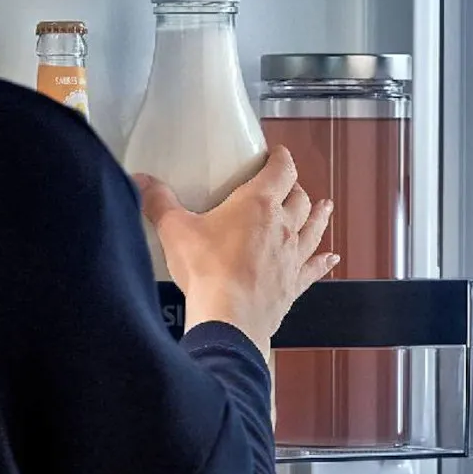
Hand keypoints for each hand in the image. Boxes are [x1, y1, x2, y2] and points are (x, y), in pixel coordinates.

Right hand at [133, 147, 338, 357]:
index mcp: (258, 204)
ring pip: (313, 229)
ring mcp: (292, 257)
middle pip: (300, 199)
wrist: (229, 318)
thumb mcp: (174, 230)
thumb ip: (158, 202)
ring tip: (324, 207)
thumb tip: (141, 181)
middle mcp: (283, 226)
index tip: (277, 154)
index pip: (281, 170)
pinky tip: (331, 258)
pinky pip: (314, 268)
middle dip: (296, 189)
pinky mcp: (293, 285)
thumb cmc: (207, 271)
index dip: (281, 159)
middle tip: (289, 186)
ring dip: (319, 216)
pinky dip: (323, 261)